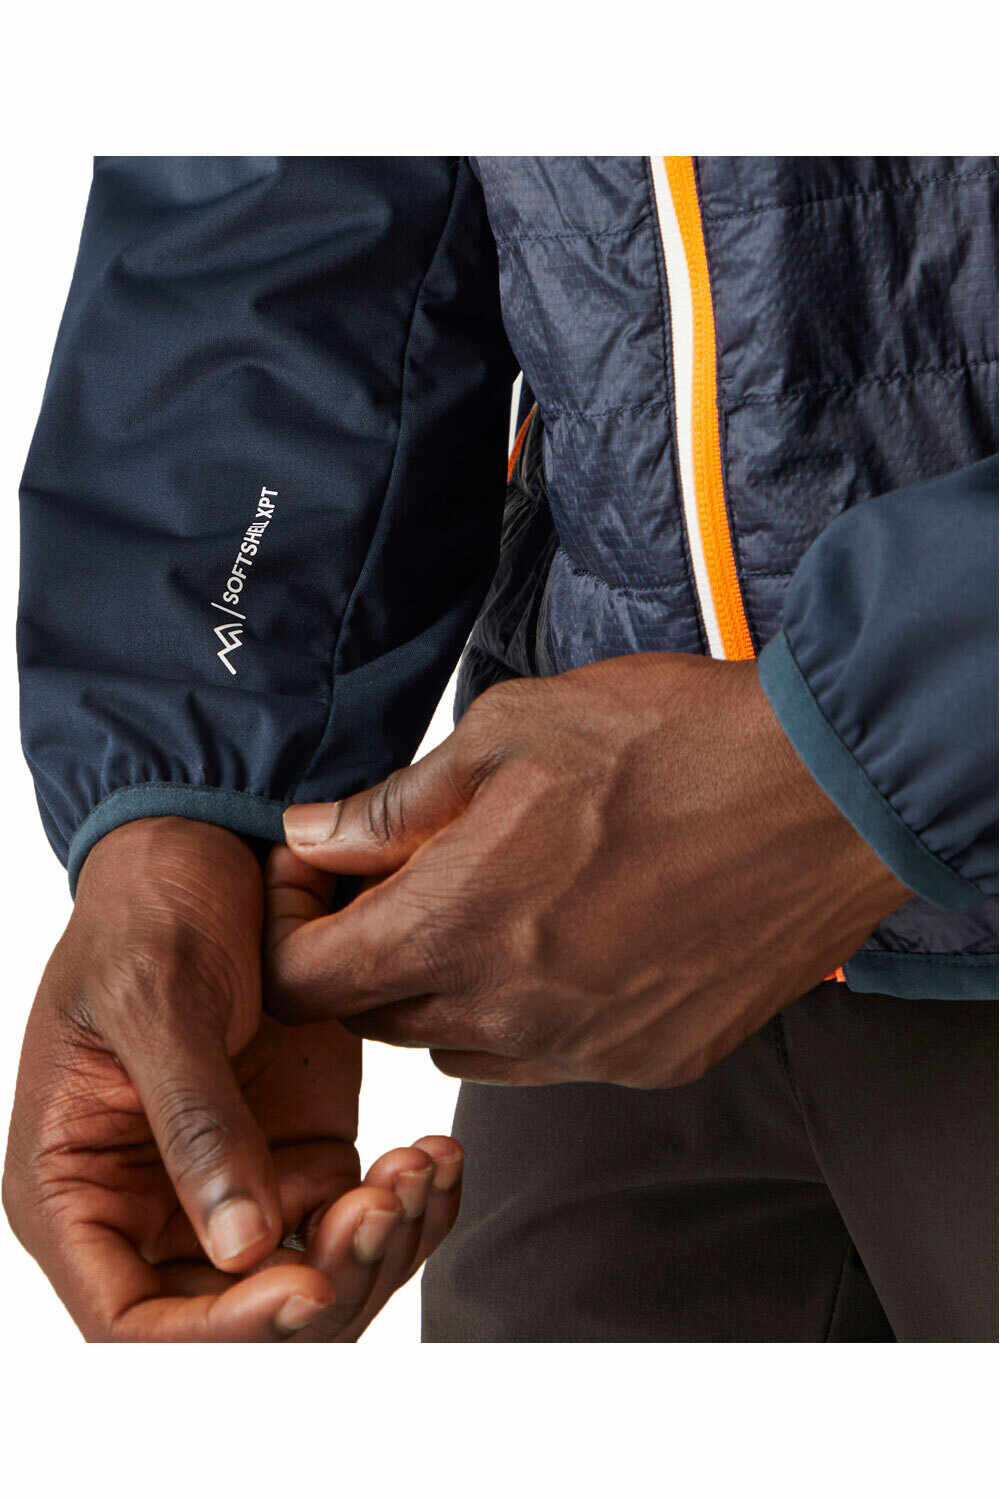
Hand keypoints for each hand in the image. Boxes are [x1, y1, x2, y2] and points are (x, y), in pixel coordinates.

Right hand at [2, 818, 462, 1339]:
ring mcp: (236, 1187)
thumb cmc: (148, 909)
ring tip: (419, 1167)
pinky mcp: (300, 1157)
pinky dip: (406, 1208)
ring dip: (378, 1247)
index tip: (305, 1286)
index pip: (131, 1324)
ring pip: (312, 1284)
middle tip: (383, 1205)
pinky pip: (357, 1224)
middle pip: (236, 1322)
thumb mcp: (156, 1002)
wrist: (212, 851)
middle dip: (323, 1287)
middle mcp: (153, 1209)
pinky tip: (434, 1156)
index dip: (219, 1332)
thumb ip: (192, 1121)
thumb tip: (238, 1248)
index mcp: (76, 1189)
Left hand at [273, 654, 909, 1087]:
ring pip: (456, 1048)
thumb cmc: (671, 743)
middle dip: (359, 954)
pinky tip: (569, 939)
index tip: (317, 878)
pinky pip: (546, 1059)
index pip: (301, 982)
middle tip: (398, 877)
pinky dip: (527, 1014)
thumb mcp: (507, 732)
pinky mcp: (651, 1060)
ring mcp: (585, 1050)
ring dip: (440, 988)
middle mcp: (509, 1014)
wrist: (829, 793)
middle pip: (372, 1019)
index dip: (287, 928)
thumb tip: (314, 838)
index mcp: (455, 926)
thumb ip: (394, 805)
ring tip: (487, 905)